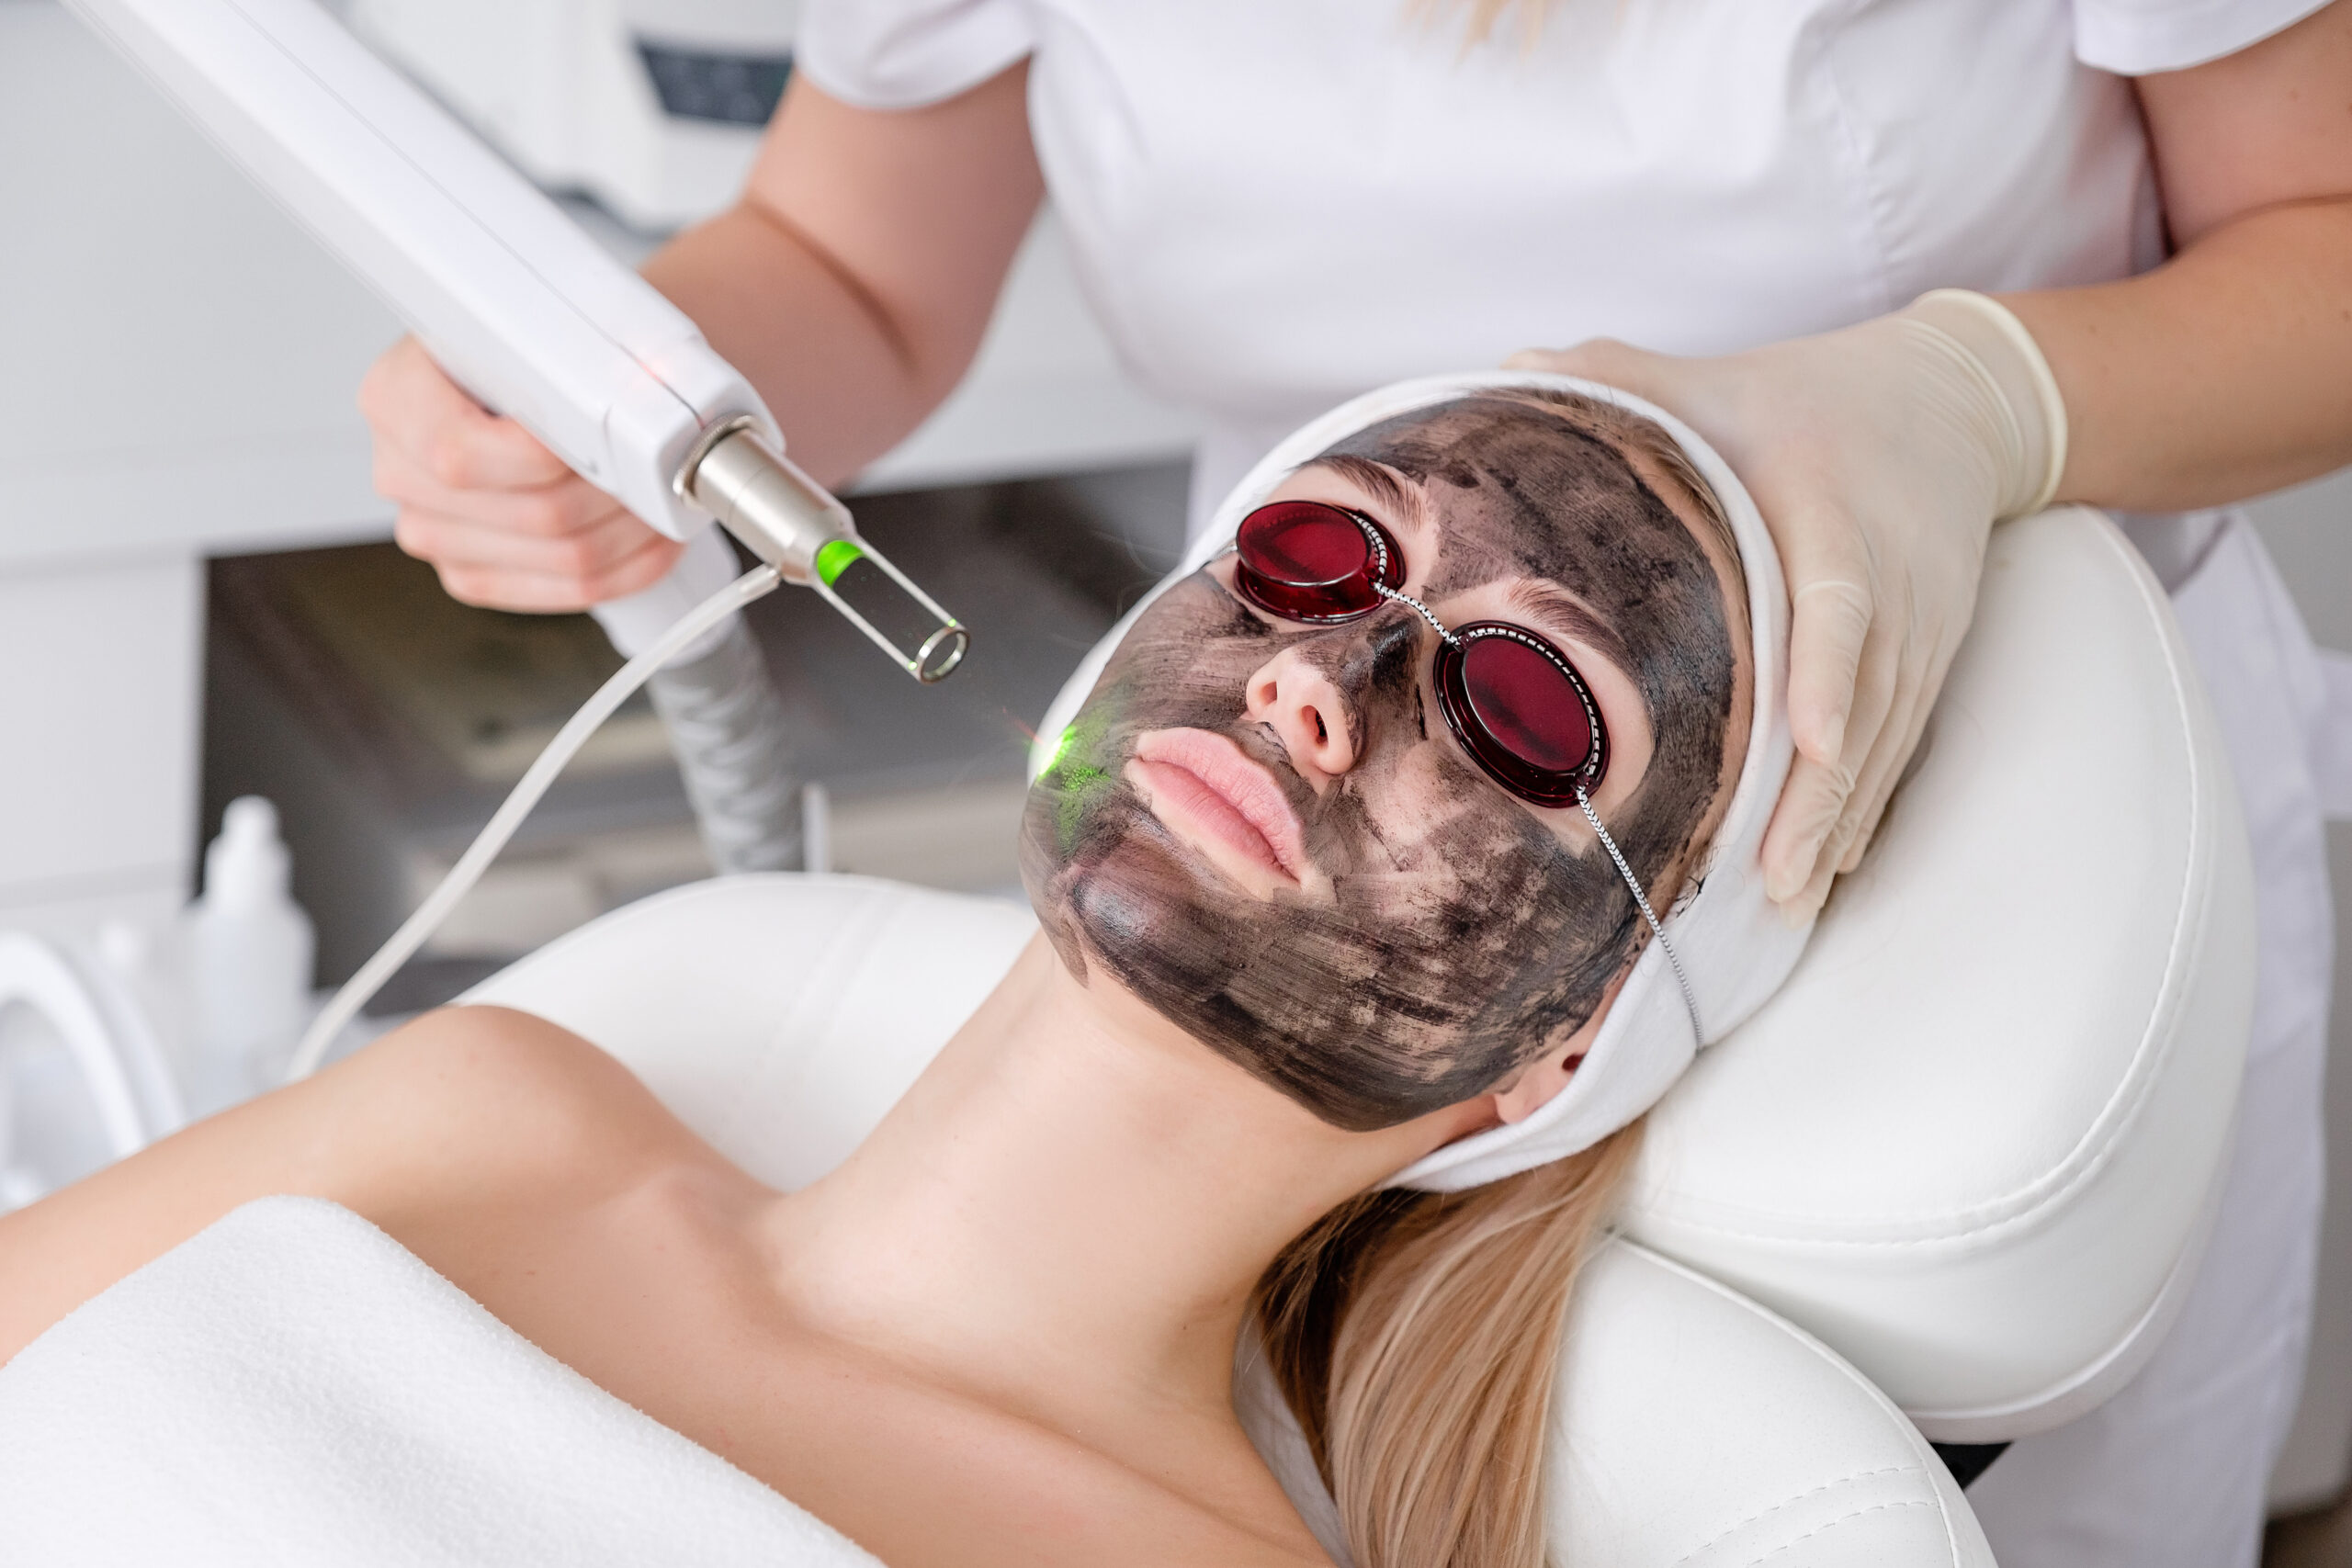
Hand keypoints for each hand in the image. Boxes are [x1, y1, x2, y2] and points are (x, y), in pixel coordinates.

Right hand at [359, 337, 682, 610]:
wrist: (512, 381)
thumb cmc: (521, 351)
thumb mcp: (519, 321)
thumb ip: (547, 344)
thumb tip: (614, 376)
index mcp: (395, 397)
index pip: (463, 454)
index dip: (551, 455)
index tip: (608, 437)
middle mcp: (401, 472)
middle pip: (533, 511)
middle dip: (617, 493)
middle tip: (662, 471)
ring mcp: (432, 533)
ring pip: (563, 556)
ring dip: (635, 532)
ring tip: (665, 500)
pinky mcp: (471, 575)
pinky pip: (565, 592)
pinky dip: (628, 569)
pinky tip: (654, 541)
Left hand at [1510, 292, 2063, 915]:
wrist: (1957, 400)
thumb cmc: (1804, 397)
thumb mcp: (1720, 382)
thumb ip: (1622, 382)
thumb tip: (1510, 374)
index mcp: (1835, 511)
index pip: (1843, 599)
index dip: (1830, 671)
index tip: (1815, 737)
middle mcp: (1894, 578)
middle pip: (1868, 698)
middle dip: (1824, 793)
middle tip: (1775, 876)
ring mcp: (1922, 624)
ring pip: (1888, 735)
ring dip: (1841, 818)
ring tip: (1790, 895)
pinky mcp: (1931, 653)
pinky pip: (1902, 740)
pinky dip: (1866, 805)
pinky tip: (1826, 868)